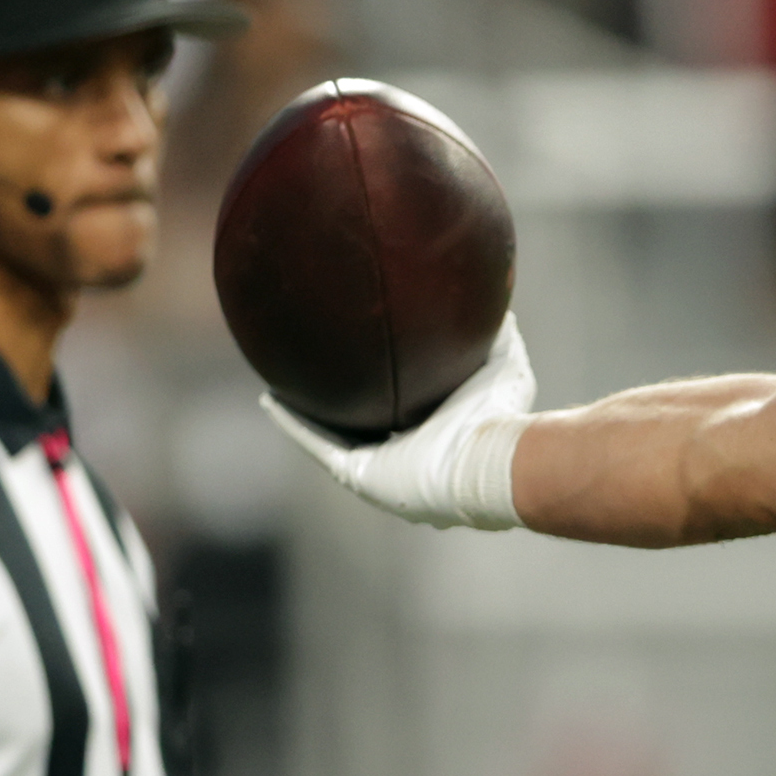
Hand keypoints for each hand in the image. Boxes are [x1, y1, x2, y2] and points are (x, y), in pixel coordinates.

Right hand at [263, 315, 536, 529]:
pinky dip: (294, 423)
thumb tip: (497, 300)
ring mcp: (379, 468)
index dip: (381, 386)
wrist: (487, 459)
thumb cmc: (500, 417)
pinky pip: (317, 444)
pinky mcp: (359, 476)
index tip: (365, 357)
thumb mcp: (503, 366)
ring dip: (304, 410)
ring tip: (280, 380)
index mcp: (434, 435)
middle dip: (339, 399)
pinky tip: (271, 397)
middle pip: (361, 423)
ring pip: (331, 434)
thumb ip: (498, 335)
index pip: (399, 408)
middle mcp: (404, 455)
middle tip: (316, 366)